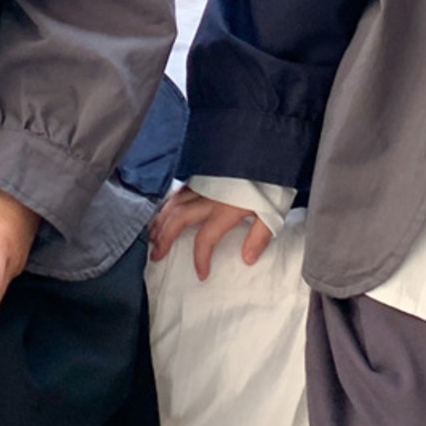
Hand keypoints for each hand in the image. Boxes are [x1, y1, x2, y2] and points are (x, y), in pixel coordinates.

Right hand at [148, 185, 272, 279]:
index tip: (201, 274)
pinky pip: (179, 189)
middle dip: (165, 238)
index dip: (200, 258)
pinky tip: (164, 208)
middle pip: (179, 219)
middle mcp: (210, 196)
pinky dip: (167, 200)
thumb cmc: (271, 182)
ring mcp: (204, 183)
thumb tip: (247, 259)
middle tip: (155, 255)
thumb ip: (259, 236)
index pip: (205, 239)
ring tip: (152, 235)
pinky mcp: (204, 174)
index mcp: (226, 209)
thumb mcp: (273, 212)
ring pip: (174, 202)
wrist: (268, 151)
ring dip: (161, 220)